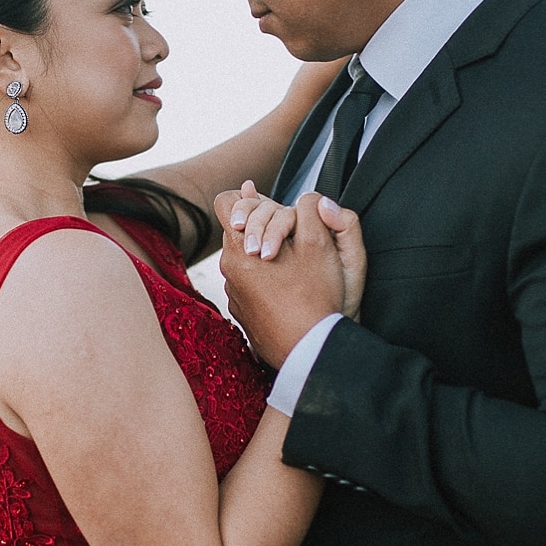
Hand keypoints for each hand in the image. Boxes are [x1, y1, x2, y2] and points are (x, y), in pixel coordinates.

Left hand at [215, 183, 368, 314]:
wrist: (311, 349)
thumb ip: (310, 210)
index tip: (269, 209)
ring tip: (294, 270)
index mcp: (239, 248)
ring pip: (244, 260)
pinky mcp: (242, 314)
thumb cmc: (316, 296)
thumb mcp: (319, 244)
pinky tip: (289, 294)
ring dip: (264, 258)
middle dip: (262, 229)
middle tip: (292, 241)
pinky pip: (248, 287)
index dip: (248, 198)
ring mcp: (233, 295)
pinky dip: (264, 283)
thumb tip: (306, 196)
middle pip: (237, 232)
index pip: (226, 202)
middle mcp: (228, 271)